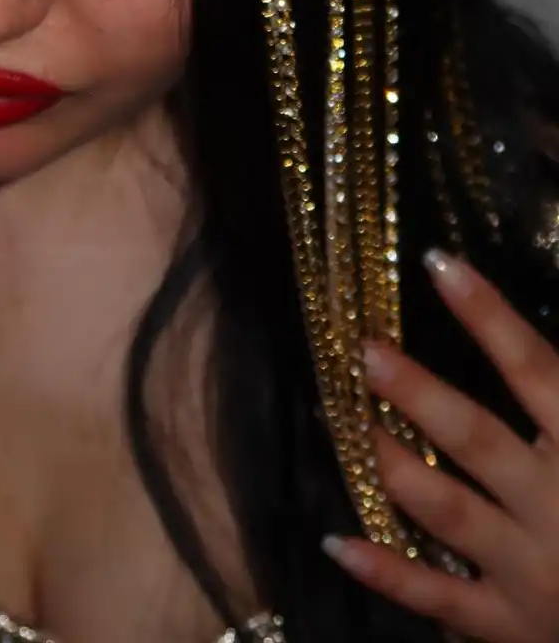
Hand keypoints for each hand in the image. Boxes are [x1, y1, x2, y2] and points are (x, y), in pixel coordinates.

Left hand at [323, 250, 558, 640]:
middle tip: (367, 352)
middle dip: (419, 394)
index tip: (439, 264)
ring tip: (347, 422)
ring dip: (392, 464)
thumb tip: (534, 351)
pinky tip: (336, 543)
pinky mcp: (507, 625)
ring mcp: (528, 570)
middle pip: (476, 439)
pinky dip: (386, 574)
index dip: (488, 314)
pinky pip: (437, 599)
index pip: (533, 369)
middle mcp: (554, 507)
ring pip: (447, 509)